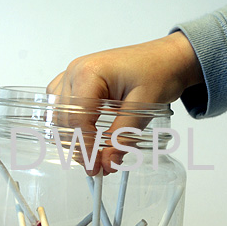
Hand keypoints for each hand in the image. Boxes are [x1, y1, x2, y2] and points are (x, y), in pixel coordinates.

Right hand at [47, 32, 203, 173]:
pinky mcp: (76, 80)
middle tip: (99, 167)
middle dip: (80, 146)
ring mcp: (72, 74)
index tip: (96, 168)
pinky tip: (85, 134)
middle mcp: (75, 71)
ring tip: (95, 154)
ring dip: (73, 136)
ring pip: (59, 114)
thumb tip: (107, 162)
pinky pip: (62, 105)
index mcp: (90, 72)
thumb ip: (124, 136)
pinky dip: (70, 122)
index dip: (85, 148)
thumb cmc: (159, 71)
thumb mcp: (145, 106)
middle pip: (65, 120)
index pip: (77, 119)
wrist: (167, 57)